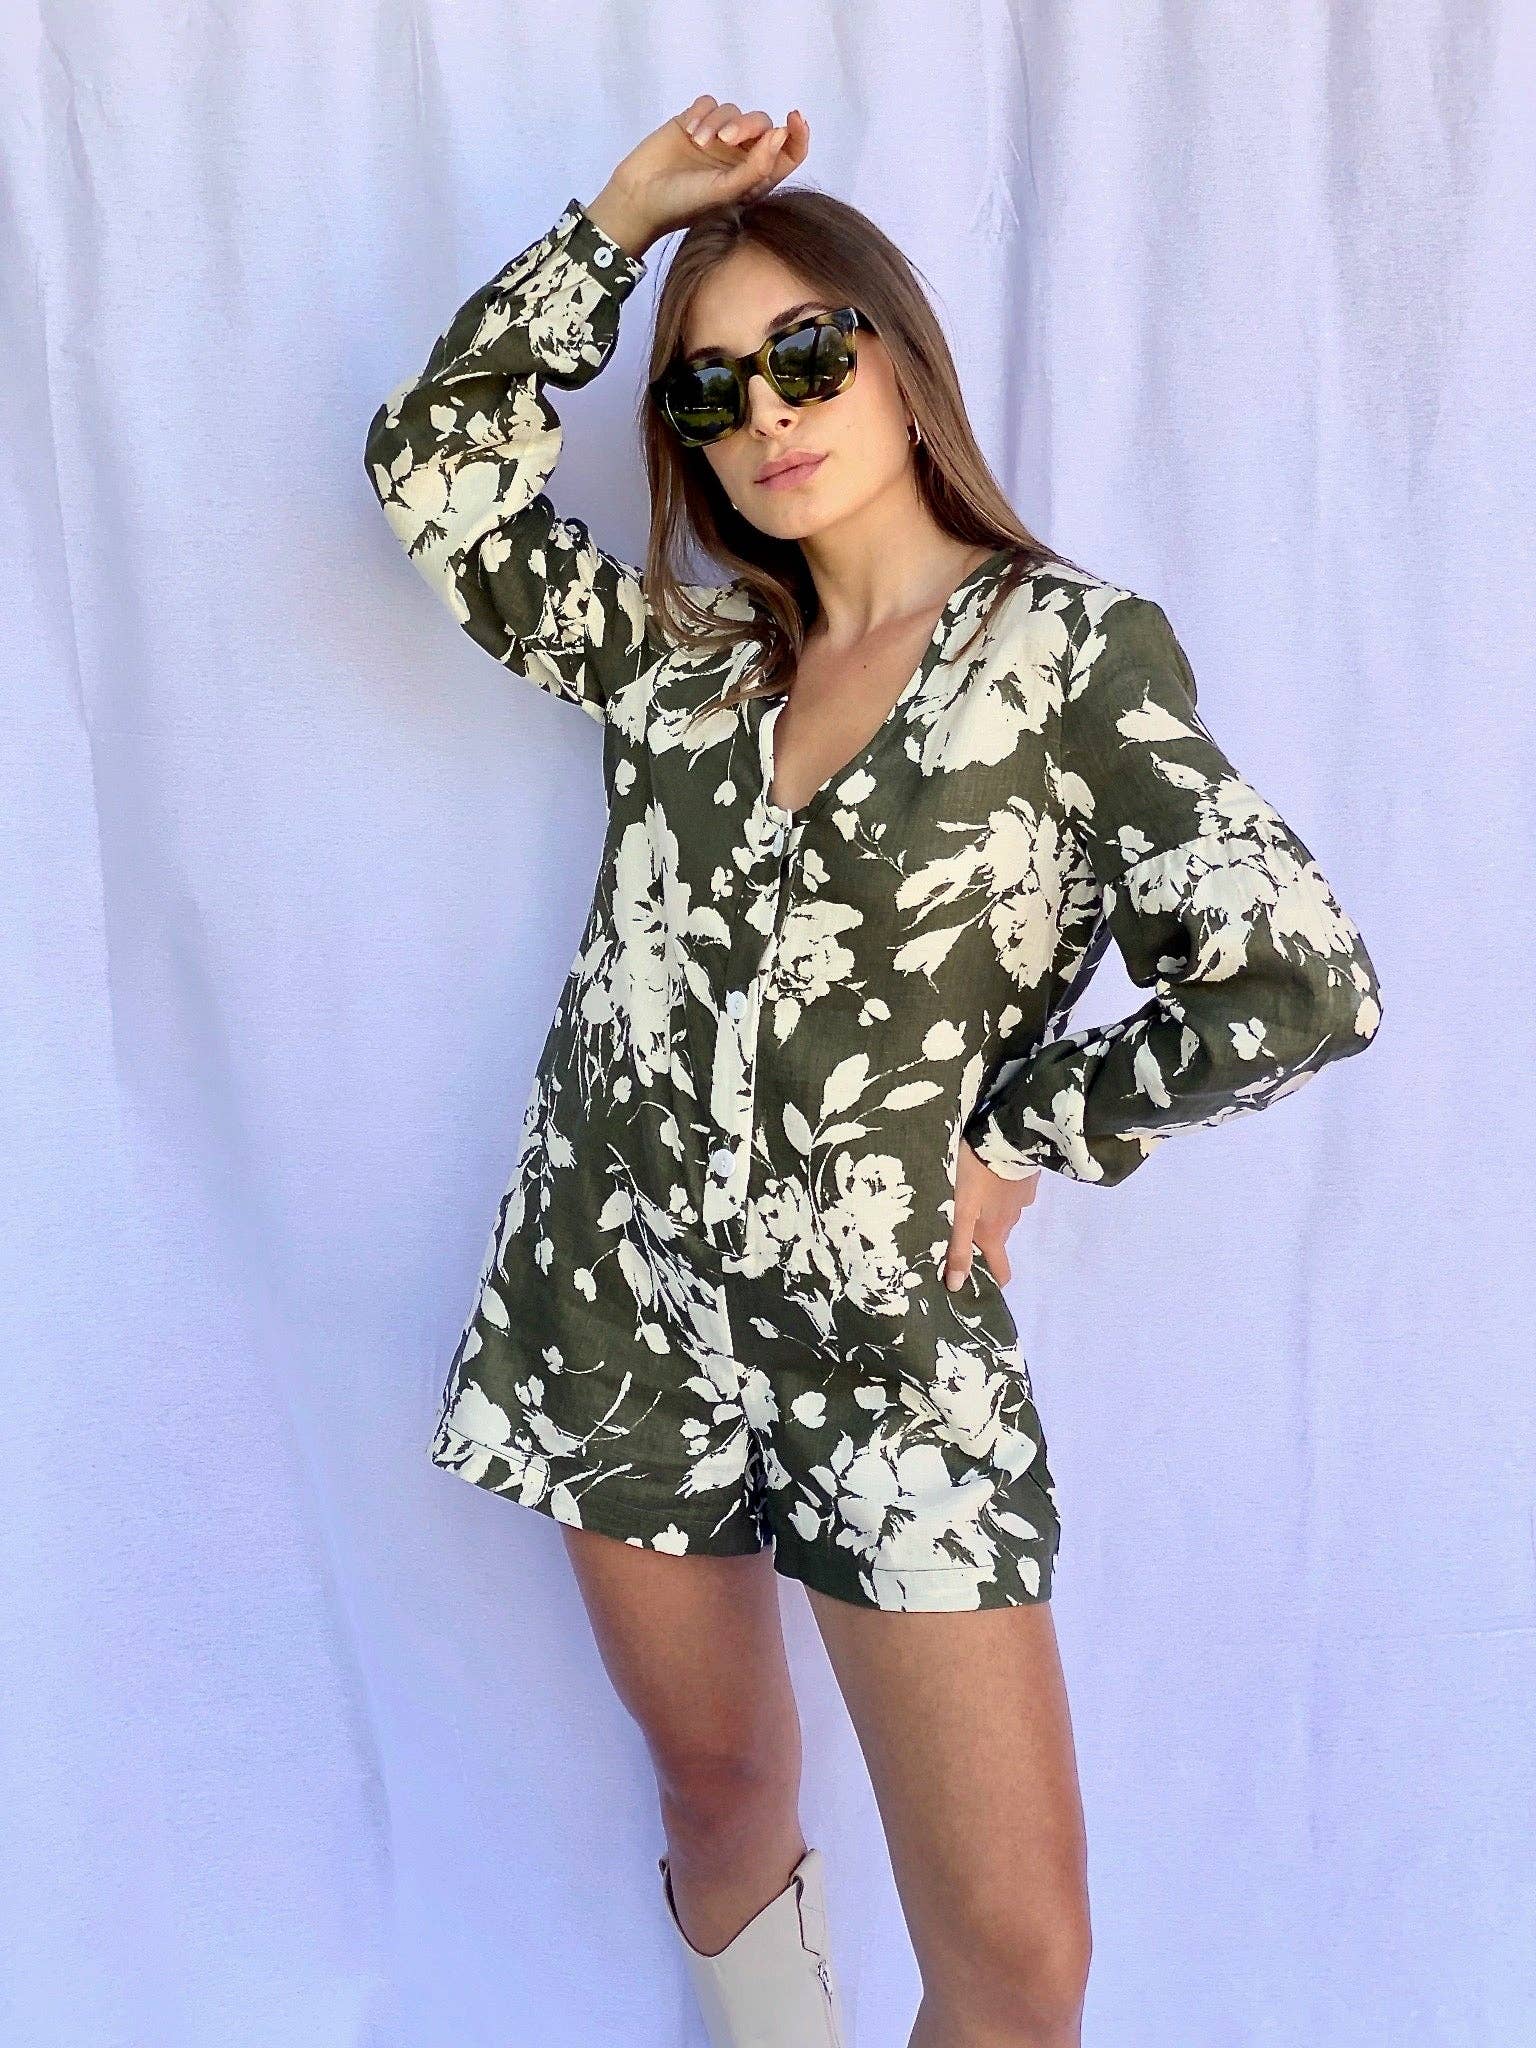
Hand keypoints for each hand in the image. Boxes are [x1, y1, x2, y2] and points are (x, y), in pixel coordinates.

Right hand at [585, 100, 810, 256]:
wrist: (640, 198)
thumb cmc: (684, 204)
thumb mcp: (726, 191)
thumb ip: (756, 166)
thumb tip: (781, 134)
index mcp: (754, 179)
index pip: (788, 153)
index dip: (797, 134)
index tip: (792, 119)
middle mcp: (739, 158)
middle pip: (761, 125)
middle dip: (747, 126)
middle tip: (726, 139)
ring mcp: (716, 139)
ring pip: (733, 110)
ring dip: (717, 121)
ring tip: (699, 143)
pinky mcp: (694, 122)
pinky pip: (709, 103)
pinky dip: (702, 112)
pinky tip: (689, 131)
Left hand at [944, 1138, 1038, 1289]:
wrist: (1006, 1136)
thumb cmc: (978, 1175)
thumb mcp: (962, 1211)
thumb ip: (959, 1246)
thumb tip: (956, 1285)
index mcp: (994, 1233)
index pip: (1002, 1271)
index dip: (992, 1280)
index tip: (977, 1281)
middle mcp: (1011, 1222)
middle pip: (998, 1240)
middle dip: (983, 1241)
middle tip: (961, 1226)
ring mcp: (1023, 1201)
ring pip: (1004, 1216)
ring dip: (991, 1212)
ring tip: (972, 1197)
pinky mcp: (1028, 1180)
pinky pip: (1012, 1194)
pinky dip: (1001, 1192)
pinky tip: (989, 1177)